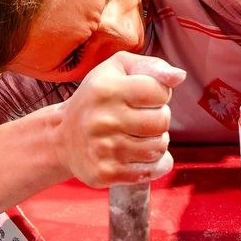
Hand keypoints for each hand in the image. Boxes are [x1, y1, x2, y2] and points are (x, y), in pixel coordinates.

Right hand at [55, 52, 185, 186]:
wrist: (62, 137)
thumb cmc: (97, 98)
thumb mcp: (119, 69)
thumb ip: (152, 66)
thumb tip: (179, 76)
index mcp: (106, 89)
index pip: (160, 91)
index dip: (160, 94)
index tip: (146, 97)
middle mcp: (102, 120)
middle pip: (161, 121)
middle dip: (159, 118)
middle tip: (142, 118)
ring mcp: (103, 150)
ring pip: (158, 147)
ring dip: (156, 141)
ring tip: (138, 135)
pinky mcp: (105, 174)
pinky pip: (151, 170)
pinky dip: (154, 164)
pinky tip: (140, 155)